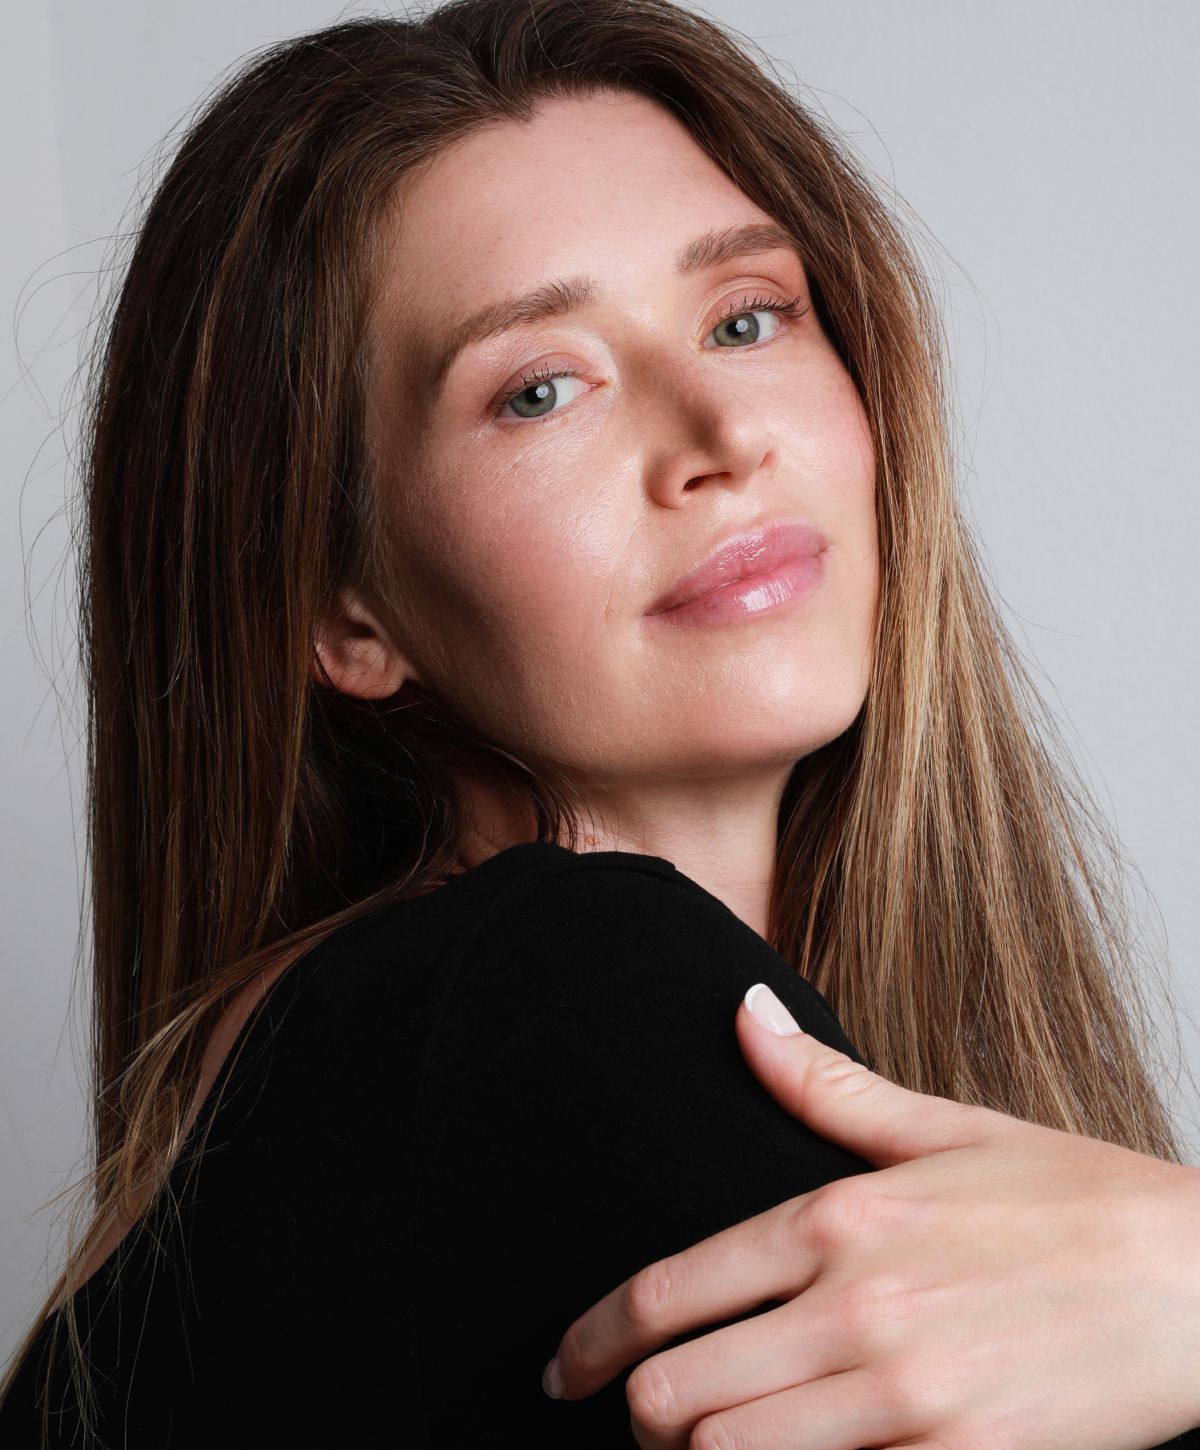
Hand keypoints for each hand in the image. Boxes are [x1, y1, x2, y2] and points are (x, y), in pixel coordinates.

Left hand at [541, 982, 1199, 1449]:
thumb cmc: (1076, 1200)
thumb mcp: (948, 1129)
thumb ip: (825, 1087)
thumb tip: (743, 1013)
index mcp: (839, 1220)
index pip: (669, 1290)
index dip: (593, 1341)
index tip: (564, 1367)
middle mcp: (856, 1311)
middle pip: (675, 1398)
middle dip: (636, 1416)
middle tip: (641, 1415)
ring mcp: (906, 1402)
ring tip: (707, 1444)